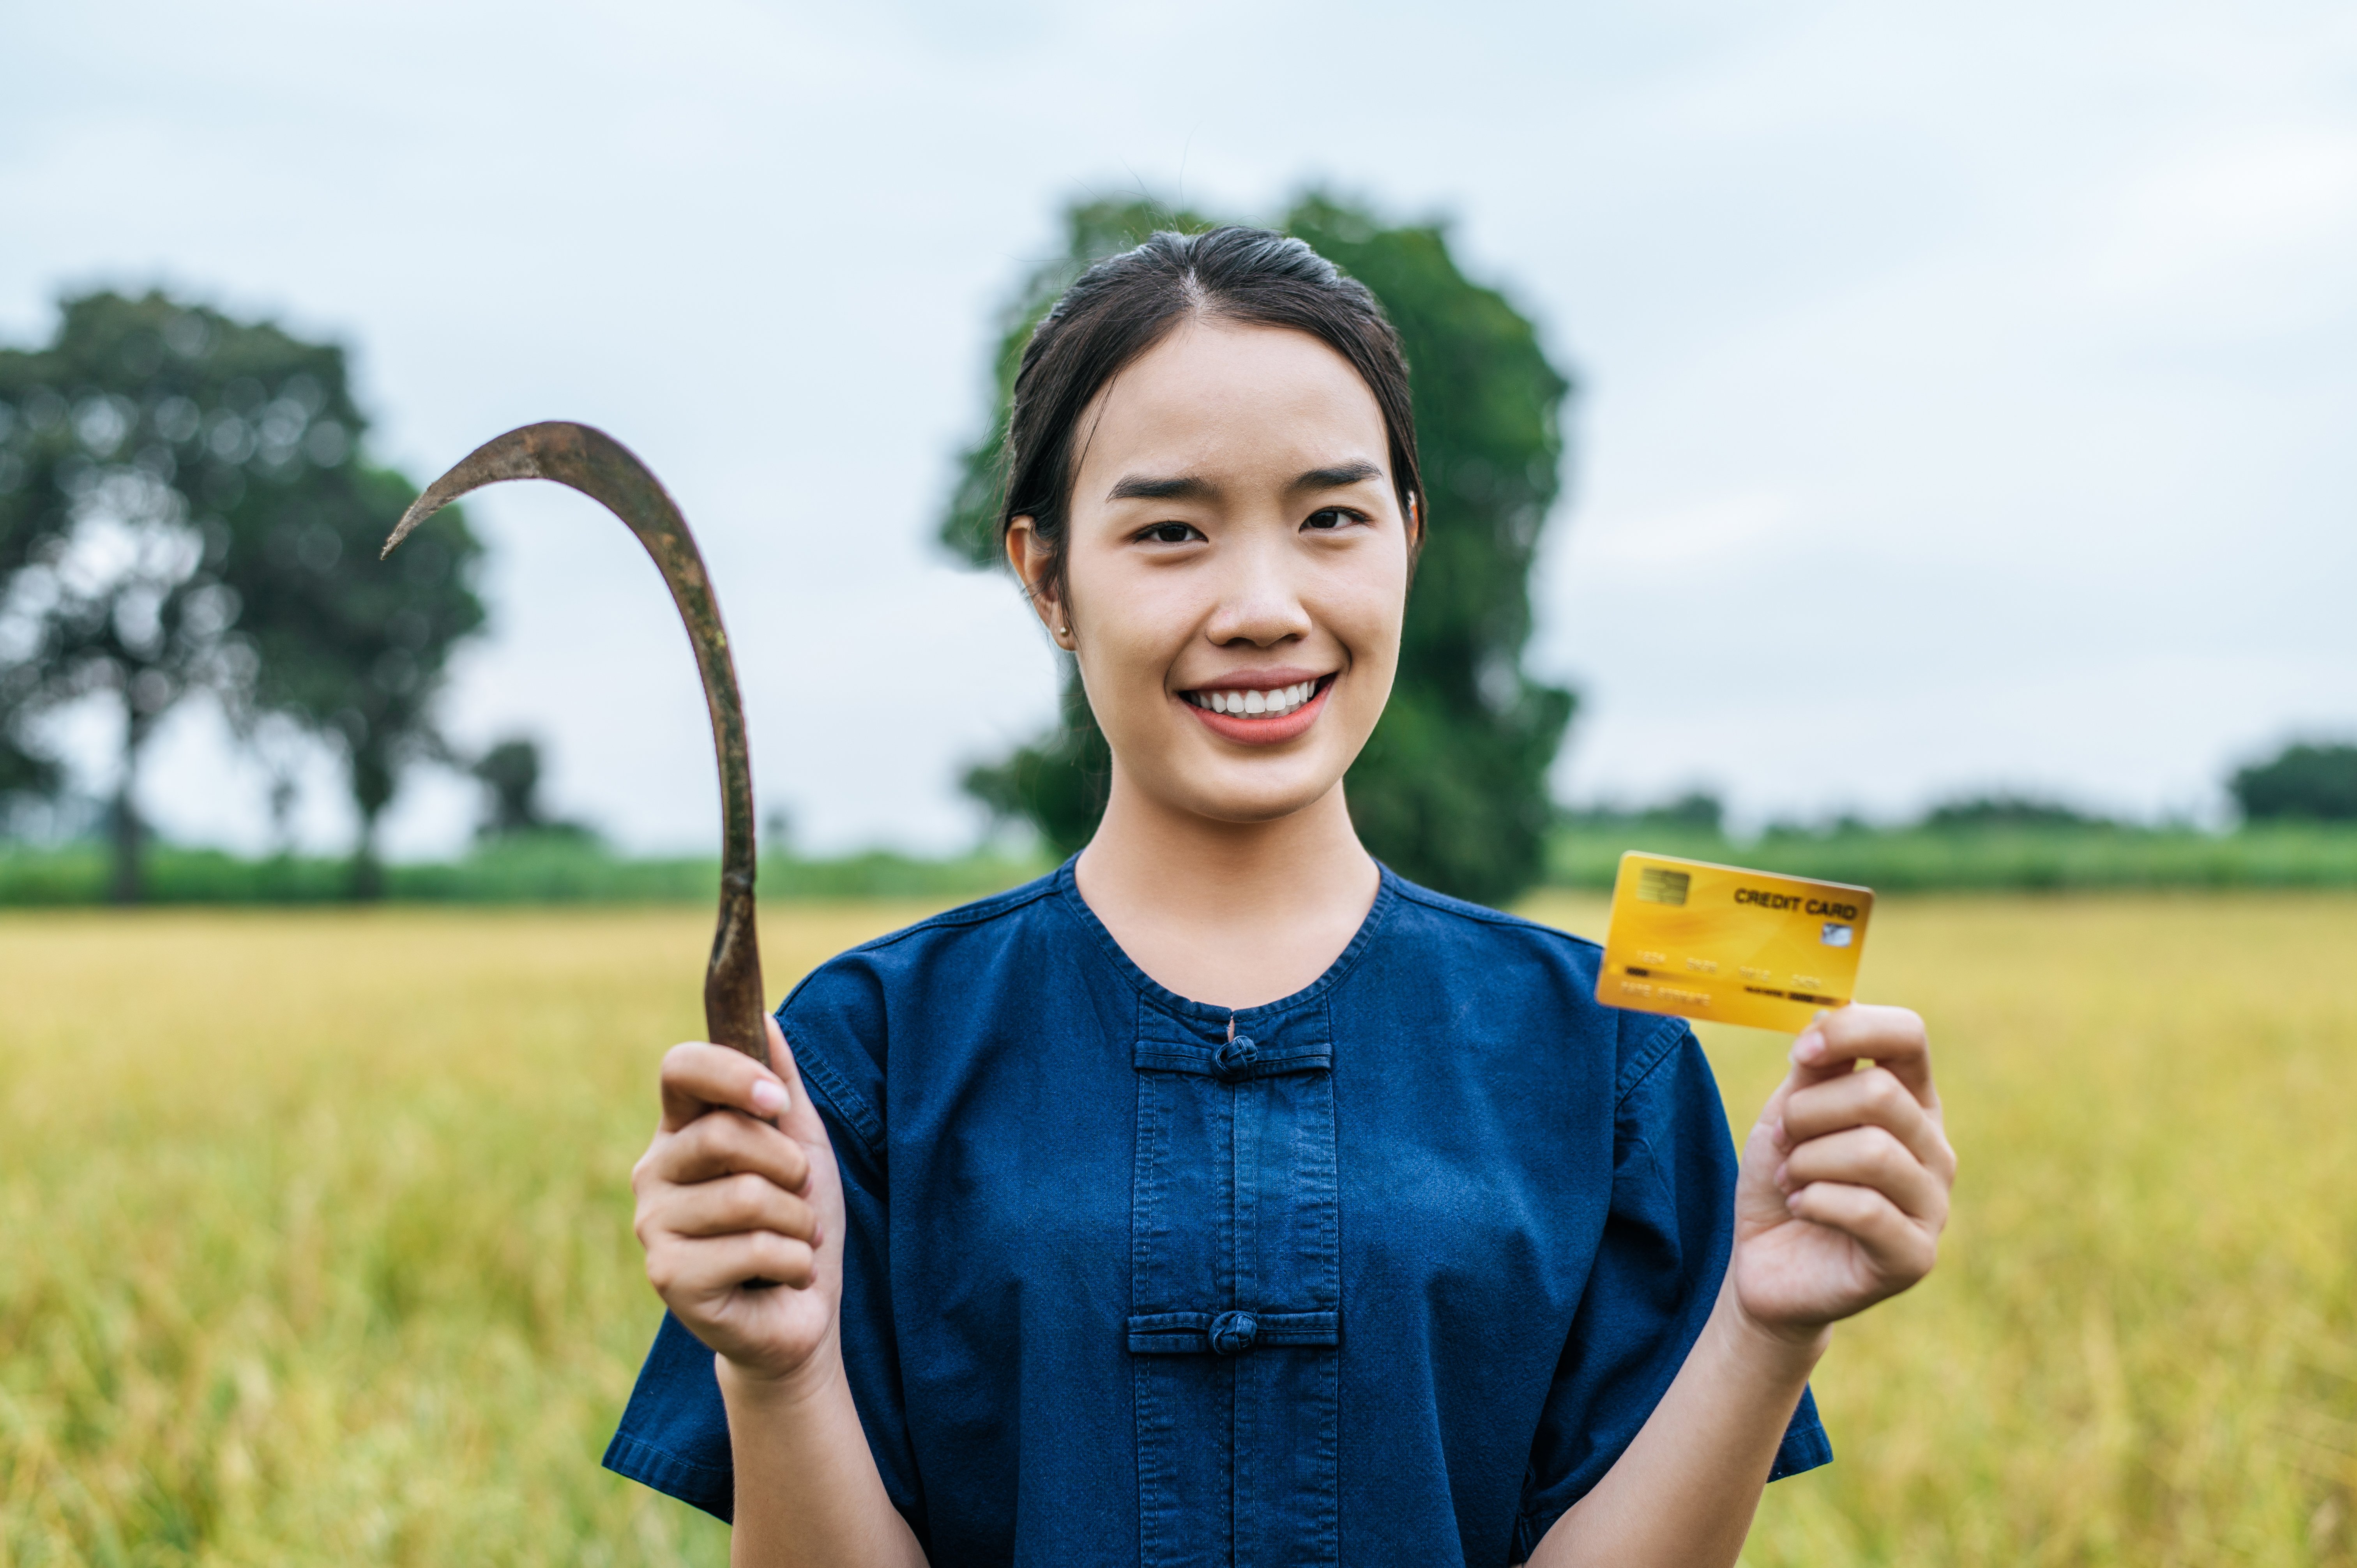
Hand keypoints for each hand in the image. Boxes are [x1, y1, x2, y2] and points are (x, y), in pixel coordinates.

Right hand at [630, 1016, 847, 1385]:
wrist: (801, 1315)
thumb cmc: (799, 1222)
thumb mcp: (804, 1143)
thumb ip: (782, 1083)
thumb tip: (765, 1017)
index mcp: (680, 1131)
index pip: (679, 1068)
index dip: (731, 1073)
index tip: (777, 1100)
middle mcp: (653, 1173)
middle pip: (723, 1134)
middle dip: (789, 1166)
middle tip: (800, 1195)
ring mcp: (654, 1227)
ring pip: (745, 1196)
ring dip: (798, 1221)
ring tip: (795, 1240)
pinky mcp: (669, 1278)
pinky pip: (752, 1248)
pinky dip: (794, 1262)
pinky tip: (784, 1277)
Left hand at [1729, 1004, 1955, 1344]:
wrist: (1767, 1264)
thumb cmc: (1785, 1180)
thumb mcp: (1791, 1111)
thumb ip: (1816, 1067)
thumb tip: (1832, 1013)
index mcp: (1910, 1101)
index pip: (1909, 1035)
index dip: (1852, 1030)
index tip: (1802, 1053)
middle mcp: (1934, 1148)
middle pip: (1879, 1093)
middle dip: (1808, 1114)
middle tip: (1784, 1141)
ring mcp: (1933, 1205)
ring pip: (1872, 1152)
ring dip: (1806, 1162)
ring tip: (1791, 1181)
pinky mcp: (1916, 1256)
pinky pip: (1867, 1209)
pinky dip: (1815, 1202)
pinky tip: (1803, 1211)